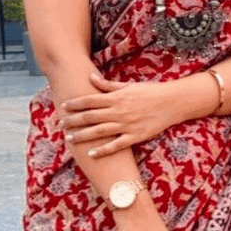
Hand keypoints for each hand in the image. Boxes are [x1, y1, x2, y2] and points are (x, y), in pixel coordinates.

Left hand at [60, 74, 175, 157]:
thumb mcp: (128, 85)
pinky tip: (91, 153)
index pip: (91, 100)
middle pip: (91, 116)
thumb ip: (108, 85)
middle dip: (73, 120)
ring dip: (83, 135)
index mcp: (116, 97)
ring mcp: (126, 124)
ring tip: (69, 138)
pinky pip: (116, 145)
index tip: (63, 106)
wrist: (171, 102)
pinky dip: (103, 150)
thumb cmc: (149, 91)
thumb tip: (91, 77)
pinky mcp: (135, 136)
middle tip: (60, 124)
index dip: (75, 103)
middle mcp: (118, 111)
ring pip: (99, 131)